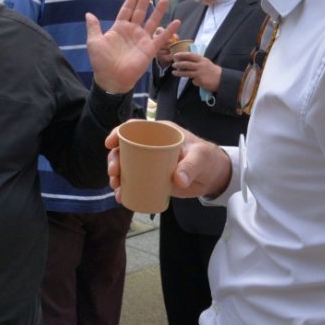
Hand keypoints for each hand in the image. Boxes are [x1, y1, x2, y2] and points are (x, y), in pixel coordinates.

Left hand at [85, 0, 178, 92]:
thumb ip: (93, 27)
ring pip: (152, 21)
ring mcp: (142, 39)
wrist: (112, 78)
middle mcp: (132, 31)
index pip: (126, 10)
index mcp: (119, 28)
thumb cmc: (101, 61)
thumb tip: (88, 14)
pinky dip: (169, 30)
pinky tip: (176, 21)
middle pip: (140, 12)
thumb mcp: (94, 42)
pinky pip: (161, 38)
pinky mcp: (150, 49)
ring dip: (158, 11)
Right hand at [105, 127, 231, 200]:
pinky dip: (125, 188)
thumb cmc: (207, 159)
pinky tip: (121, 196)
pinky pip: (134, 181)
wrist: (214, 176)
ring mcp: (150, 163)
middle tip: (114, 172)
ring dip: (117, 175)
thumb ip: (190, 167)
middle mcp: (151, 146)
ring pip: (126, 166)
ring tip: (116, 186)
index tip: (110, 143)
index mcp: (160, 133)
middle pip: (125, 149)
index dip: (119, 133)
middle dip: (114, 159)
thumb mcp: (200, 158)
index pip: (135, 128)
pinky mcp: (152, 178)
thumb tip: (178, 180)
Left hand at [171, 52, 221, 91]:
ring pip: (187, 73)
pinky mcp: (200, 80)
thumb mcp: (206, 63)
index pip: (190, 55)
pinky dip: (193, 81)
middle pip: (186, 64)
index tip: (176, 55)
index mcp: (202, 59)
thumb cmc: (213, 71)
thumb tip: (187, 62)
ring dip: (179, 73)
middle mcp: (200, 65)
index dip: (182, 54)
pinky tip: (195, 81)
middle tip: (173, 64)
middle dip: (178, 64)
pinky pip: (193, 81)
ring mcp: (200, 73)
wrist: (222, 79)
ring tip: (173, 73)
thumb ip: (198, 62)